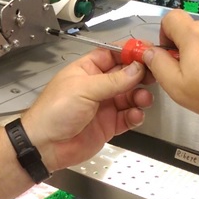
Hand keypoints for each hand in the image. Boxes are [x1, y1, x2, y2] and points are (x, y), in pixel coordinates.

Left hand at [21, 47, 153, 171]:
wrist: (45, 146)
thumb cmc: (53, 112)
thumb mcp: (84, 89)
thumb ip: (113, 80)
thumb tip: (136, 68)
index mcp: (86, 70)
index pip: (112, 54)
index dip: (130, 52)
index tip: (147, 52)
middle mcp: (96, 86)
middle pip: (125, 74)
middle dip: (140, 74)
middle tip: (154, 75)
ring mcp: (103, 106)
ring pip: (130, 96)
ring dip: (140, 96)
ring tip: (142, 99)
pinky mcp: (108, 125)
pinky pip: (128, 117)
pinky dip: (135, 115)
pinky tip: (135, 115)